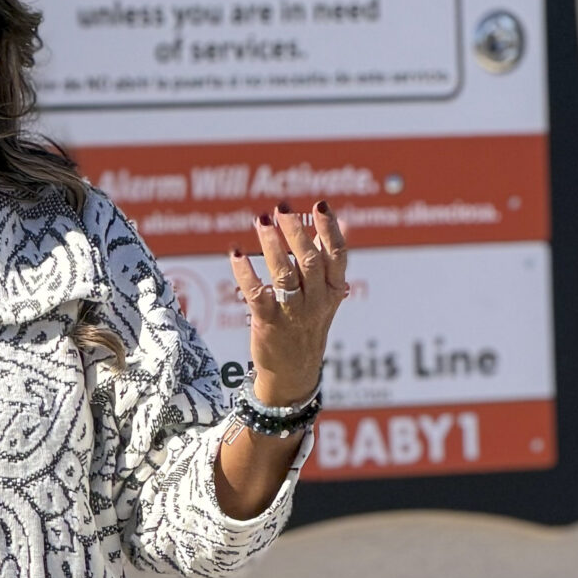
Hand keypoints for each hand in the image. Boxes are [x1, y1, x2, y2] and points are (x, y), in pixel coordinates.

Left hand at [227, 198, 349, 405]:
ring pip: (284, 274)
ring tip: (261, 221)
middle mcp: (316, 300)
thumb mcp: (326, 294)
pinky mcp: (268, 323)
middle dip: (296, 231)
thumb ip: (330, 258)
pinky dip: (246, 273)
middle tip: (281, 208)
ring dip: (272, 245)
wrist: (294, 373)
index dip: (330, 229)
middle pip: (310, 261)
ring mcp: (292, 313)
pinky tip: (236, 253)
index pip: (337, 255)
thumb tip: (341, 220)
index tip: (319, 205)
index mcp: (333, 290)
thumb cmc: (308, 325)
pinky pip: (257, 294)